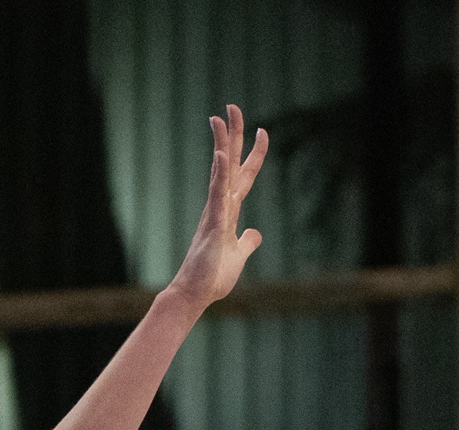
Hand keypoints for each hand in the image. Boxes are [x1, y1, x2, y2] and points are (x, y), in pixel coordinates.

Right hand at [165, 105, 266, 309]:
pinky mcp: (213, 226)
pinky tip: (220, 156)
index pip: (244, 175)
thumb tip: (255, 233)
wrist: (195, 294)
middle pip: (229, 163)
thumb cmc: (213, 277)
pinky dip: (219, 176)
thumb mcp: (239, 255)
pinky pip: (217, 196)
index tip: (262, 130)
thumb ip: (247, 242)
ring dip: (221, 144)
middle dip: (233, 135)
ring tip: (219, 118)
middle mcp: (221, 206)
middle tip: (232, 106)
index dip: (254, 153)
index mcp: (229, 211)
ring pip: (220, 172)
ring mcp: (215, 213)